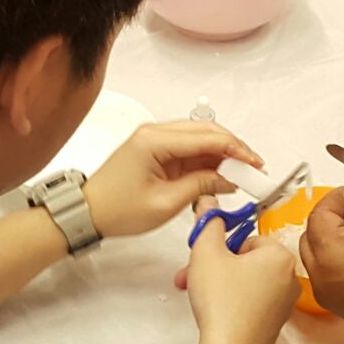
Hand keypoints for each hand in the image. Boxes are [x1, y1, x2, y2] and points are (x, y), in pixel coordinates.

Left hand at [85, 121, 258, 238]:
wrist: (88, 212)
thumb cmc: (118, 209)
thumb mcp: (166, 203)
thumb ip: (201, 185)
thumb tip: (229, 179)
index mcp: (154, 140)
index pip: (206, 137)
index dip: (236, 150)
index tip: (255, 164)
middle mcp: (155, 132)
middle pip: (206, 131)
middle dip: (234, 148)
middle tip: (254, 168)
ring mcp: (155, 139)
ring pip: (200, 138)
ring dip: (222, 153)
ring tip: (242, 173)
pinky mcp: (157, 149)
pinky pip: (189, 149)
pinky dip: (208, 159)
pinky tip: (222, 173)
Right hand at [186, 199, 298, 343]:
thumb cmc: (221, 302)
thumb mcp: (206, 252)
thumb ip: (208, 222)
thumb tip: (209, 203)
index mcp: (280, 255)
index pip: (248, 238)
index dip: (222, 247)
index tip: (206, 257)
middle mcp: (289, 278)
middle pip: (247, 260)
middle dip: (217, 266)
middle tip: (194, 275)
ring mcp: (284, 303)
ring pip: (247, 282)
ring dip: (221, 283)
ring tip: (198, 294)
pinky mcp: (274, 323)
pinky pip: (252, 302)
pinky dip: (232, 302)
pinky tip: (215, 311)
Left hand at [301, 191, 343, 343]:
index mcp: (329, 253)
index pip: (319, 213)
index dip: (339, 198)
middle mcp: (320, 275)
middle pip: (314, 233)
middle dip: (336, 217)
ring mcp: (328, 292)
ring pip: (321, 254)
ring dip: (340, 239)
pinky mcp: (340, 304)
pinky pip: (331, 272)